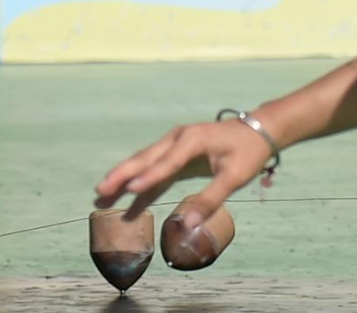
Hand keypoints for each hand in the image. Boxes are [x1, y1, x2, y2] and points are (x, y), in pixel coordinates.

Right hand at [94, 118, 273, 222]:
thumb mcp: (234, 177)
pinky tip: (127, 200)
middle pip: (145, 159)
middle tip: (100, 190)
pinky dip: (141, 184)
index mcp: (192, 140)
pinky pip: (154, 170)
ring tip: (101, 195)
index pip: (166, 162)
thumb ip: (211, 199)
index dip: (148, 178)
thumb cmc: (247, 152)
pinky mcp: (176, 155)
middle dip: (122, 176)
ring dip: (124, 179)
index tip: (128, 190)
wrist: (256, 131)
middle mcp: (178, 138)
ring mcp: (175, 145)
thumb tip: (188, 224)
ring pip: (144, 163)